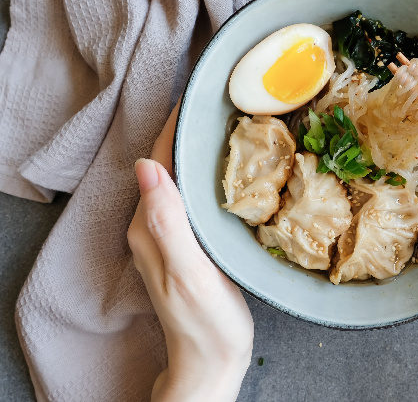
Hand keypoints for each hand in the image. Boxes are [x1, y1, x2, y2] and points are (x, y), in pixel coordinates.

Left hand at [128, 104, 253, 401]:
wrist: (212, 361)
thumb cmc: (205, 323)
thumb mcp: (189, 272)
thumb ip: (168, 222)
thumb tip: (146, 166)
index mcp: (149, 225)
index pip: (157, 160)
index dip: (176, 126)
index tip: (202, 95)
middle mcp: (153, 224)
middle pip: (167, 163)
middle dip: (189, 130)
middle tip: (225, 103)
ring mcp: (169, 233)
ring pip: (181, 177)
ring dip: (199, 149)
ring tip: (230, 124)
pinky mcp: (187, 240)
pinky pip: (193, 194)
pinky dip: (208, 173)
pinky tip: (230, 168)